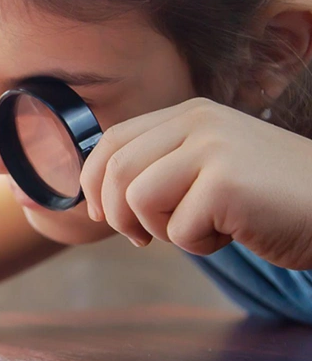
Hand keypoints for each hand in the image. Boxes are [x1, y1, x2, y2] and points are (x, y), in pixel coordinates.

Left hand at [80, 97, 311, 270]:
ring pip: (139, 198)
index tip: (99, 212)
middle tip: (139, 237)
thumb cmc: (267, 196)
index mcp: (188, 114)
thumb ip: (162, 167)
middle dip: (116, 213)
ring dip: (161, 229)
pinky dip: (199, 245)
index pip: (113, 140)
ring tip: (201, 228)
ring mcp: (213, 148)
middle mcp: (197, 122)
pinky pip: (178, 229)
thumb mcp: (210, 165)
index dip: (93, 179)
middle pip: (117, 169)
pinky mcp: (226, 182)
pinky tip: (232, 233)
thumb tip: (104, 195)